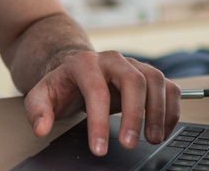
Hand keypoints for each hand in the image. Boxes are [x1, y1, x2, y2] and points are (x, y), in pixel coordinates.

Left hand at [23, 50, 179, 155]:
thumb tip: (41, 128)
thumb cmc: (62, 85)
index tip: (99, 148)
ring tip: (153, 139)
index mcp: (85, 63)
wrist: (76, 70)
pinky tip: (164, 129)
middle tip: (130, 144)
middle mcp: (113, 60)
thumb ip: (37, 111)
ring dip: (158, 111)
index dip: (98, 122)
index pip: (96, 91)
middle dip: (135, 115)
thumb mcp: (41, 95)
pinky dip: (171, 108)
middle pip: (132, 81)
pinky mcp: (148, 74)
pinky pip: (168, 86)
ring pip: (155, 80)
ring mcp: (133, 64)